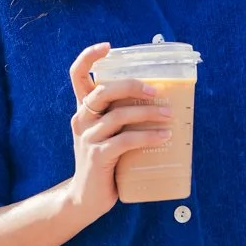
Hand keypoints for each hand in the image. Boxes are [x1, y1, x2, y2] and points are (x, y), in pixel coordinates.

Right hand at [65, 44, 171, 226]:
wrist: (86, 198)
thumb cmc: (104, 162)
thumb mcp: (108, 134)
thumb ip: (122, 117)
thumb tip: (160, 100)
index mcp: (84, 110)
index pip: (77, 75)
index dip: (89, 57)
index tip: (108, 47)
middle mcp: (82, 120)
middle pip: (102, 91)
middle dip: (131, 86)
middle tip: (155, 90)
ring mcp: (88, 138)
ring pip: (118, 115)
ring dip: (148, 113)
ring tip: (169, 116)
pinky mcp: (98, 157)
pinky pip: (125, 141)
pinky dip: (147, 137)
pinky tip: (164, 137)